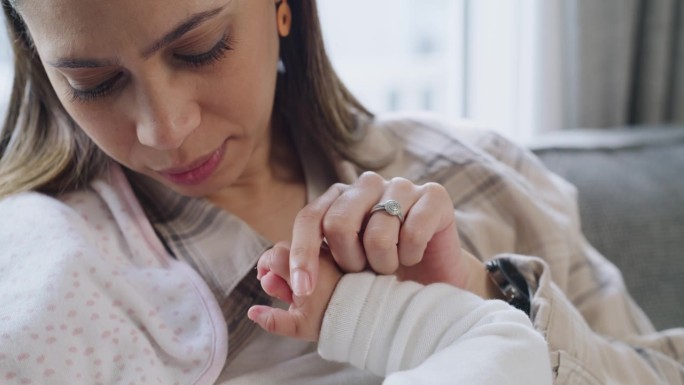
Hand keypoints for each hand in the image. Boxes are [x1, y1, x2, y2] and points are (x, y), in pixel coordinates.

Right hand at [247, 241, 341, 340]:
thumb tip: (252, 311)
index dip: (265, 269)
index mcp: (302, 270)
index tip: (269, 283)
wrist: (365, 313)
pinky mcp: (335, 255)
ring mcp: (326, 253)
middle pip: (285, 249)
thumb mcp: (299, 326)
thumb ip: (273, 320)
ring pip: (299, 249)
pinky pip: (315, 251)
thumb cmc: (331, 320)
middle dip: (277, 267)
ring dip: (292, 265)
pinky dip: (308, 263)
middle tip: (284, 290)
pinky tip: (311, 281)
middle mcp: (314, 255)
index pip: (273, 255)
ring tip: (299, 289)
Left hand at [287, 172, 474, 296]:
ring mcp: (400, 186)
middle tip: (363, 274)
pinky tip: (414, 256)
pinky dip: (411, 254)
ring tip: (391, 268)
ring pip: (377, 230)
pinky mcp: (433, 195)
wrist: (432, 284)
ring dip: (383, 264)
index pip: (308, 219)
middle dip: (348, 262)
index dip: (301, 255)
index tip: (303, 290)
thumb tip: (261, 285)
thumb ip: (298, 284)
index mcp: (337, 200)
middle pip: (338, 222)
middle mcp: (365, 186)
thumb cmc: (378, 282)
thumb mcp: (334, 285)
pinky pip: (412, 229)